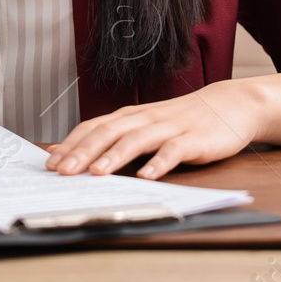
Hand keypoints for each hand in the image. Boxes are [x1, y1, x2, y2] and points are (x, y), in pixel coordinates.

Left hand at [44, 80, 263, 179]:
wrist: (231, 105)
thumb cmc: (182, 121)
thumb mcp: (147, 127)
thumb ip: (119, 140)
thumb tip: (82, 159)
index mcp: (130, 117)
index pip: (93, 128)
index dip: (71, 144)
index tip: (50, 163)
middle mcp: (145, 119)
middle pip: (108, 133)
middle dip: (83, 153)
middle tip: (62, 172)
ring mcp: (170, 128)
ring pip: (137, 140)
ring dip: (115, 157)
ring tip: (97, 173)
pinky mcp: (194, 140)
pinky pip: (174, 151)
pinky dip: (159, 163)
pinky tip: (147, 176)